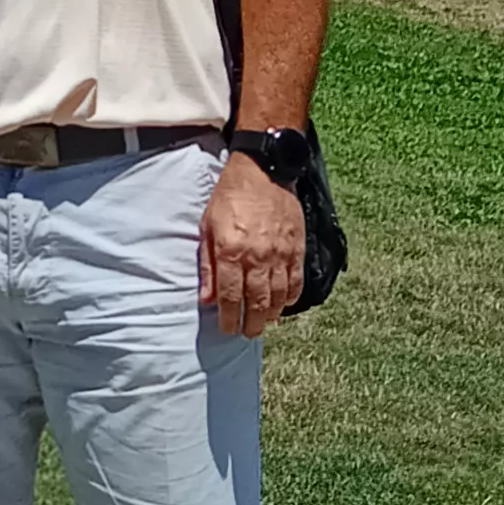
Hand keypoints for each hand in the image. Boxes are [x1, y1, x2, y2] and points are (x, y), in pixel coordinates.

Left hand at [198, 153, 306, 336]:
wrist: (262, 172)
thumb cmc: (229, 197)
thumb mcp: (207, 227)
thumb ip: (207, 265)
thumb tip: (207, 298)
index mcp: (231, 251)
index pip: (230, 296)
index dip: (229, 318)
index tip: (227, 329)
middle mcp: (257, 257)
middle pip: (256, 302)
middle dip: (252, 323)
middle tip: (248, 333)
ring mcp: (280, 254)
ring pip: (278, 296)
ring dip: (271, 314)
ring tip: (264, 323)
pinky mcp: (296, 248)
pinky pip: (296, 281)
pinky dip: (290, 297)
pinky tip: (283, 303)